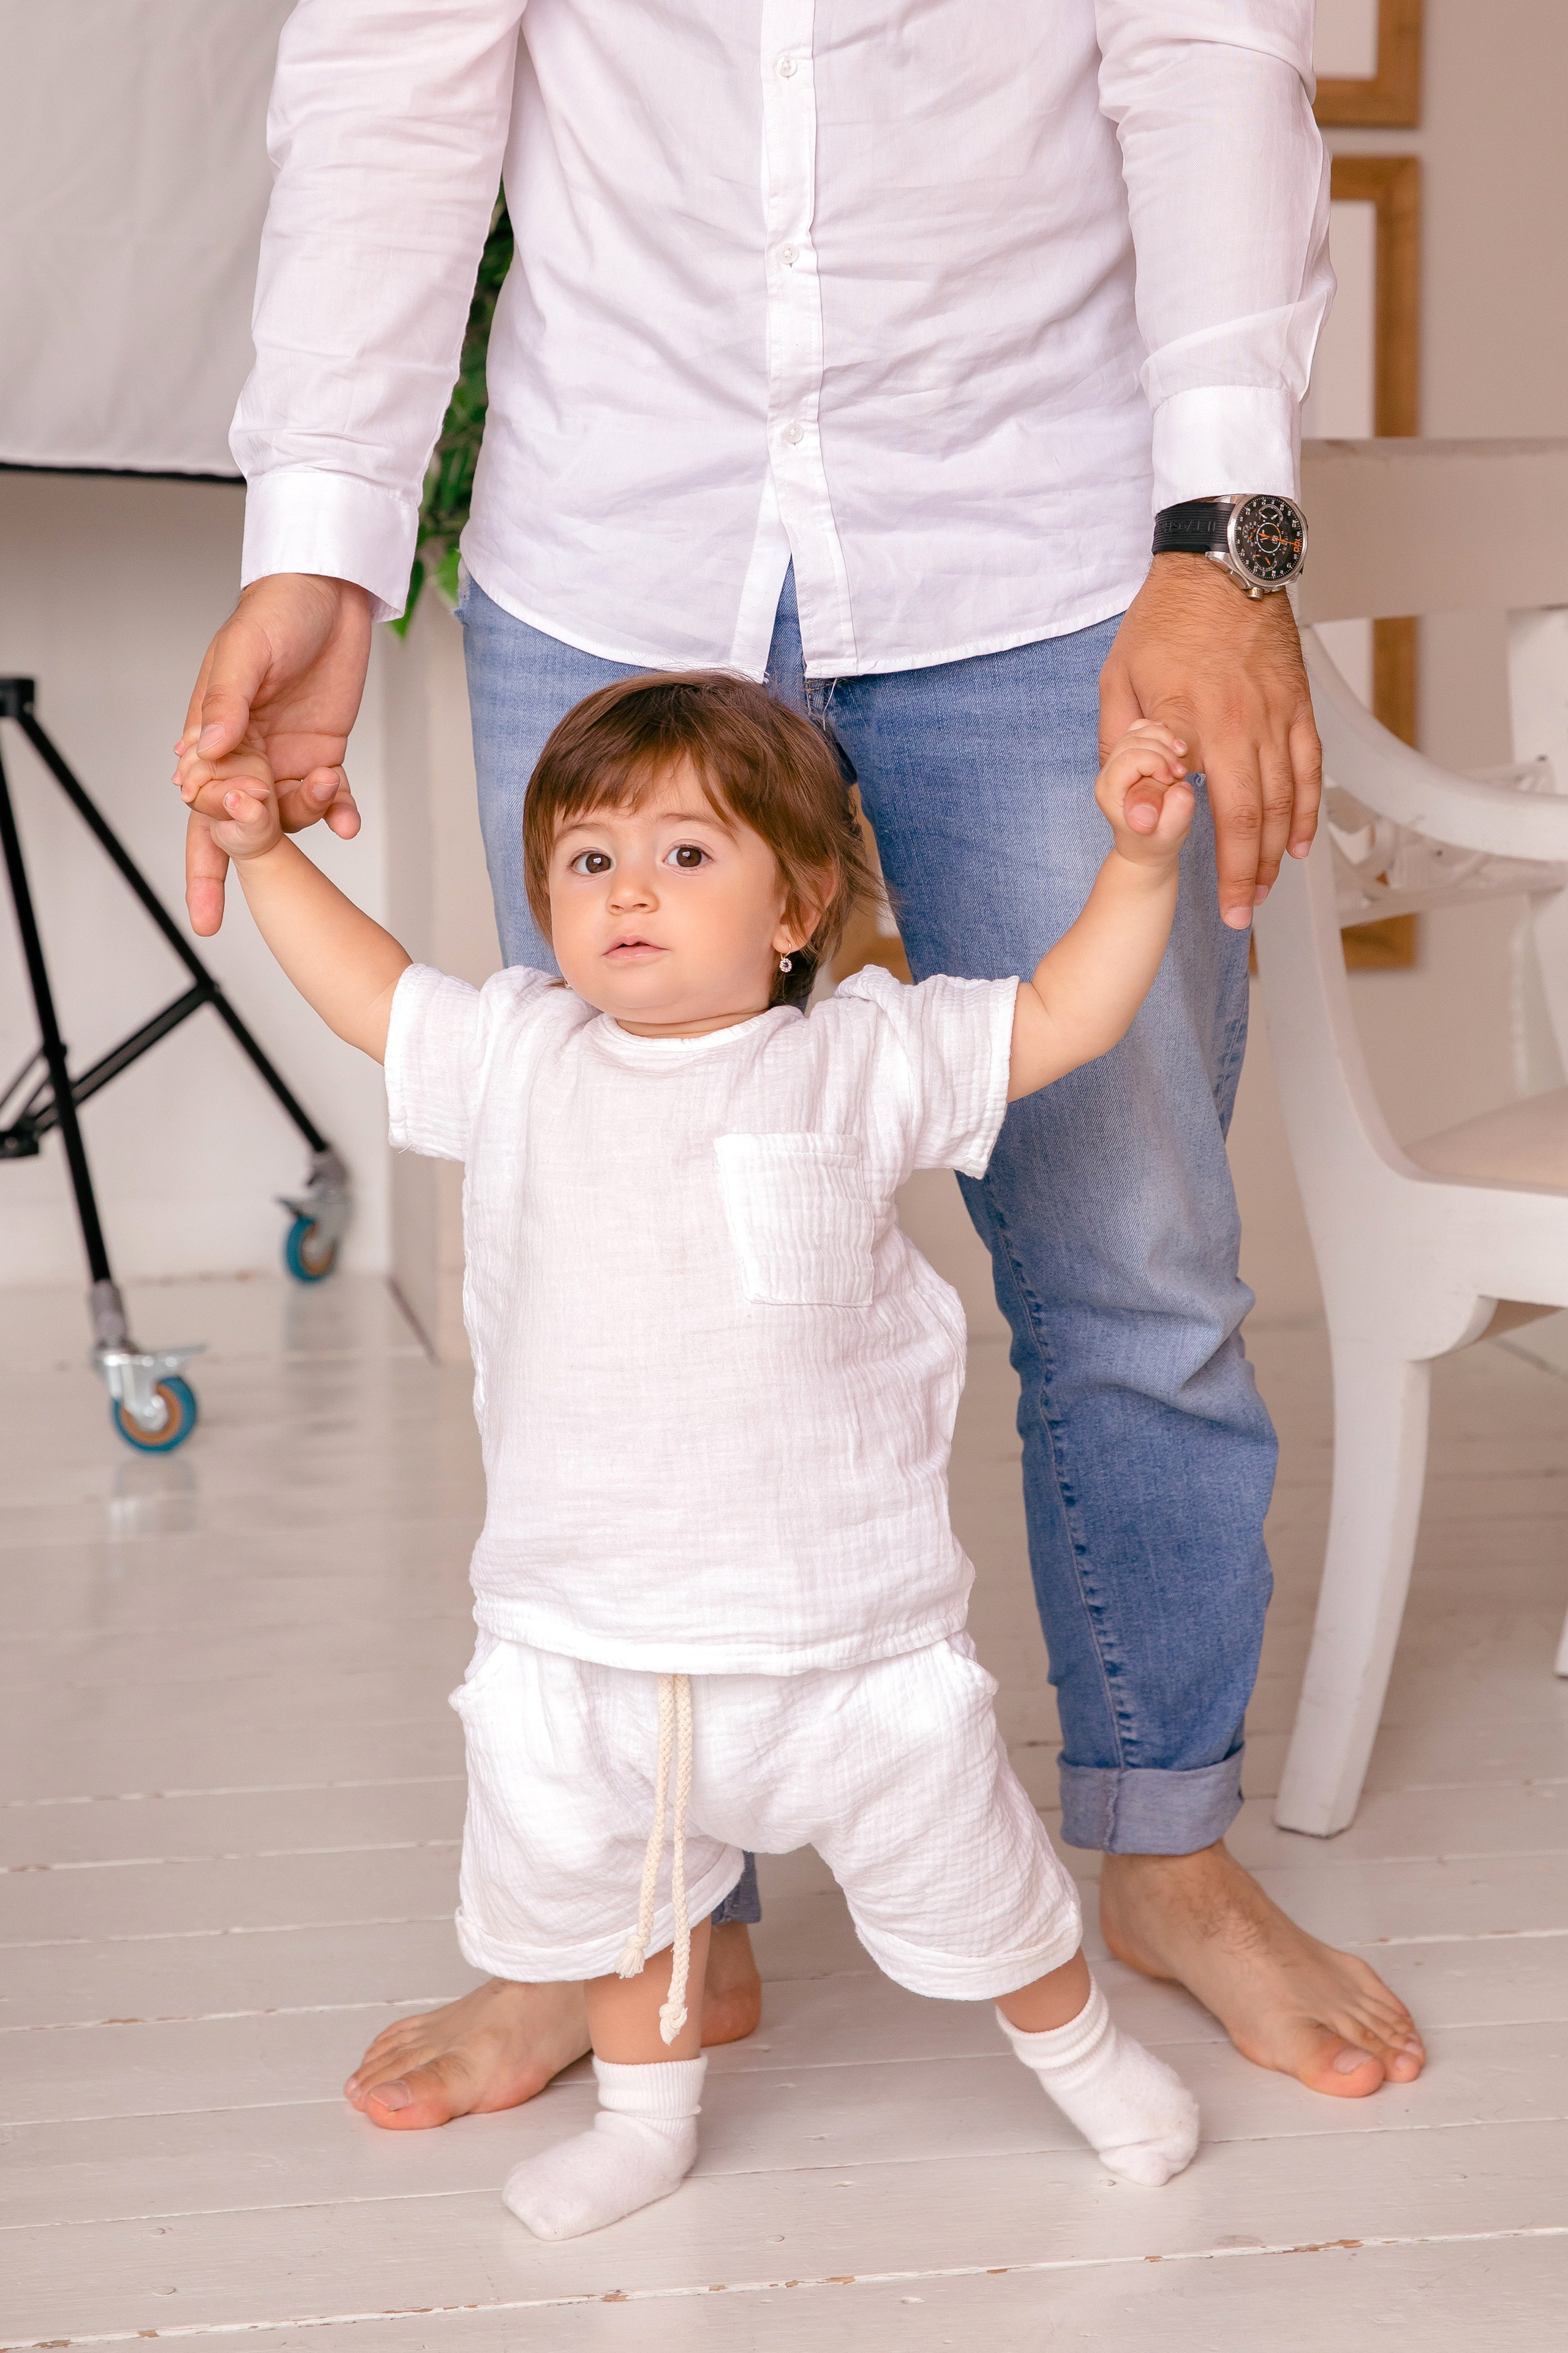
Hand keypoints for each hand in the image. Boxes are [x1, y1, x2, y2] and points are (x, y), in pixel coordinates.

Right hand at [174, 574, 373, 935]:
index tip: (243, 804)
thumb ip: (225, 701)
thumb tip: (202, 749)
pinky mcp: (324, 757)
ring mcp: (286, 761)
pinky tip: (349, 822)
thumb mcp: (245, 650)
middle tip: (270, 820)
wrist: (330, 595)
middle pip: (237, 822)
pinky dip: (339, 815)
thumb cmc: (276, 613)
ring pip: (287, 818)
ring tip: (327, 782)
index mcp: (211, 734)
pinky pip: (329, 801)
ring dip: (306, 812)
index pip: (203, 794)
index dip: (218, 811)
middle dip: (248, 842)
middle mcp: (246, 757)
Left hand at [1095, 721, 1195, 870]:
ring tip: (1181, 756)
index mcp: (1110, 791)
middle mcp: (1108, 774)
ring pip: (1137, 731)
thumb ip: (1176, 815)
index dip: (1157, 762)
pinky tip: (1174, 744)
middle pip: (1133, 741)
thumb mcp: (1170, 836)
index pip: (1130, 758)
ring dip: (1164, 738)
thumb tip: (1179, 789)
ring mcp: (1116, 762)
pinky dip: (1159, 732)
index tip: (1173, 780)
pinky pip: (1140, 730)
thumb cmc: (1156, 841)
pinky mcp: (1129, 756)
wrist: (1147, 844)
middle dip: (1163, 751)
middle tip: (1181, 773)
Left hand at [1100, 554, 1321, 928]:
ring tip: (1260, 892)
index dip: (1193, 851)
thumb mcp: (1118, 678)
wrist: (1222, 563)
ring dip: (1273, 854)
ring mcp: (1275, 716)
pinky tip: (1297, 845)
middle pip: (1248, 816)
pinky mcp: (1298, 706)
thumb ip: (1119, 743)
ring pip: (1284, 801)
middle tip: (1235, 915)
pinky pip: (1309, 769)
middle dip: (1242, 875)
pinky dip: (1307, 811)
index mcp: (1187, 719)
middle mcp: (1238, 723)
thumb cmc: (1165, 618)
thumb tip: (1123, 796)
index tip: (1186, 886)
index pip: (1191, 799)